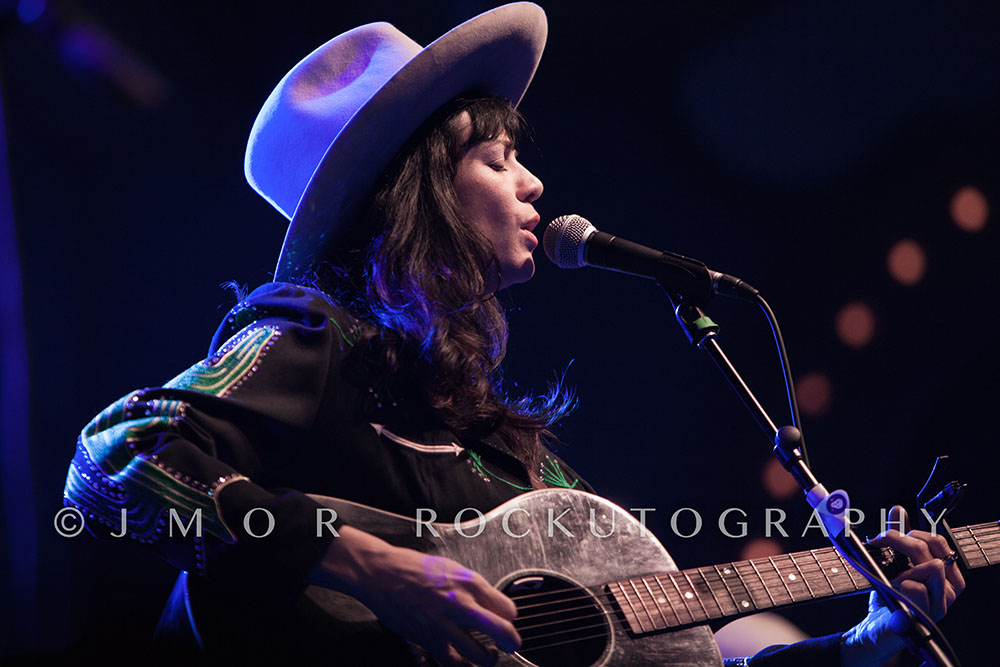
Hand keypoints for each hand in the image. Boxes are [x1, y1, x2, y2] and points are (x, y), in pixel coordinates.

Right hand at [310, 525, 519, 665]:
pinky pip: (452, 661)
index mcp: (469, 582)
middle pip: (501, 630)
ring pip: (479, 654)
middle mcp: (460, 603)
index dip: (510, 617)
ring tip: (488, 656)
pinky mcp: (428, 639)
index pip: (507, 608)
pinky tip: (464, 661)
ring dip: (488, 659)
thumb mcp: (451, 568)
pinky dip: (462, 665)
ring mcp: (444, 624)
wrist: (382, 574)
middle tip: (511, 645)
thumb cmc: (414, 568)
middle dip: (511, 642)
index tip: (506, 618)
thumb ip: (472, 587)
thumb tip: (490, 604)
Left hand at [841, 506, 964, 665]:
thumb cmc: (890, 598)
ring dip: (903, 567)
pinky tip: (895, 592)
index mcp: (946, 577)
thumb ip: (900, 539)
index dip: (915, 531)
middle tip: (880, 543)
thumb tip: (900, 510)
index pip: (940, 543)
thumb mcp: (892, 564)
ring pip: (931, 567)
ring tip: (893, 578)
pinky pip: (917, 588)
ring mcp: (940, 606)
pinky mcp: (926, 616)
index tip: (891, 532)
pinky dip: (900, 584)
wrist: (878, 627)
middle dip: (901, 541)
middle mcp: (949, 591)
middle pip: (931, 551)